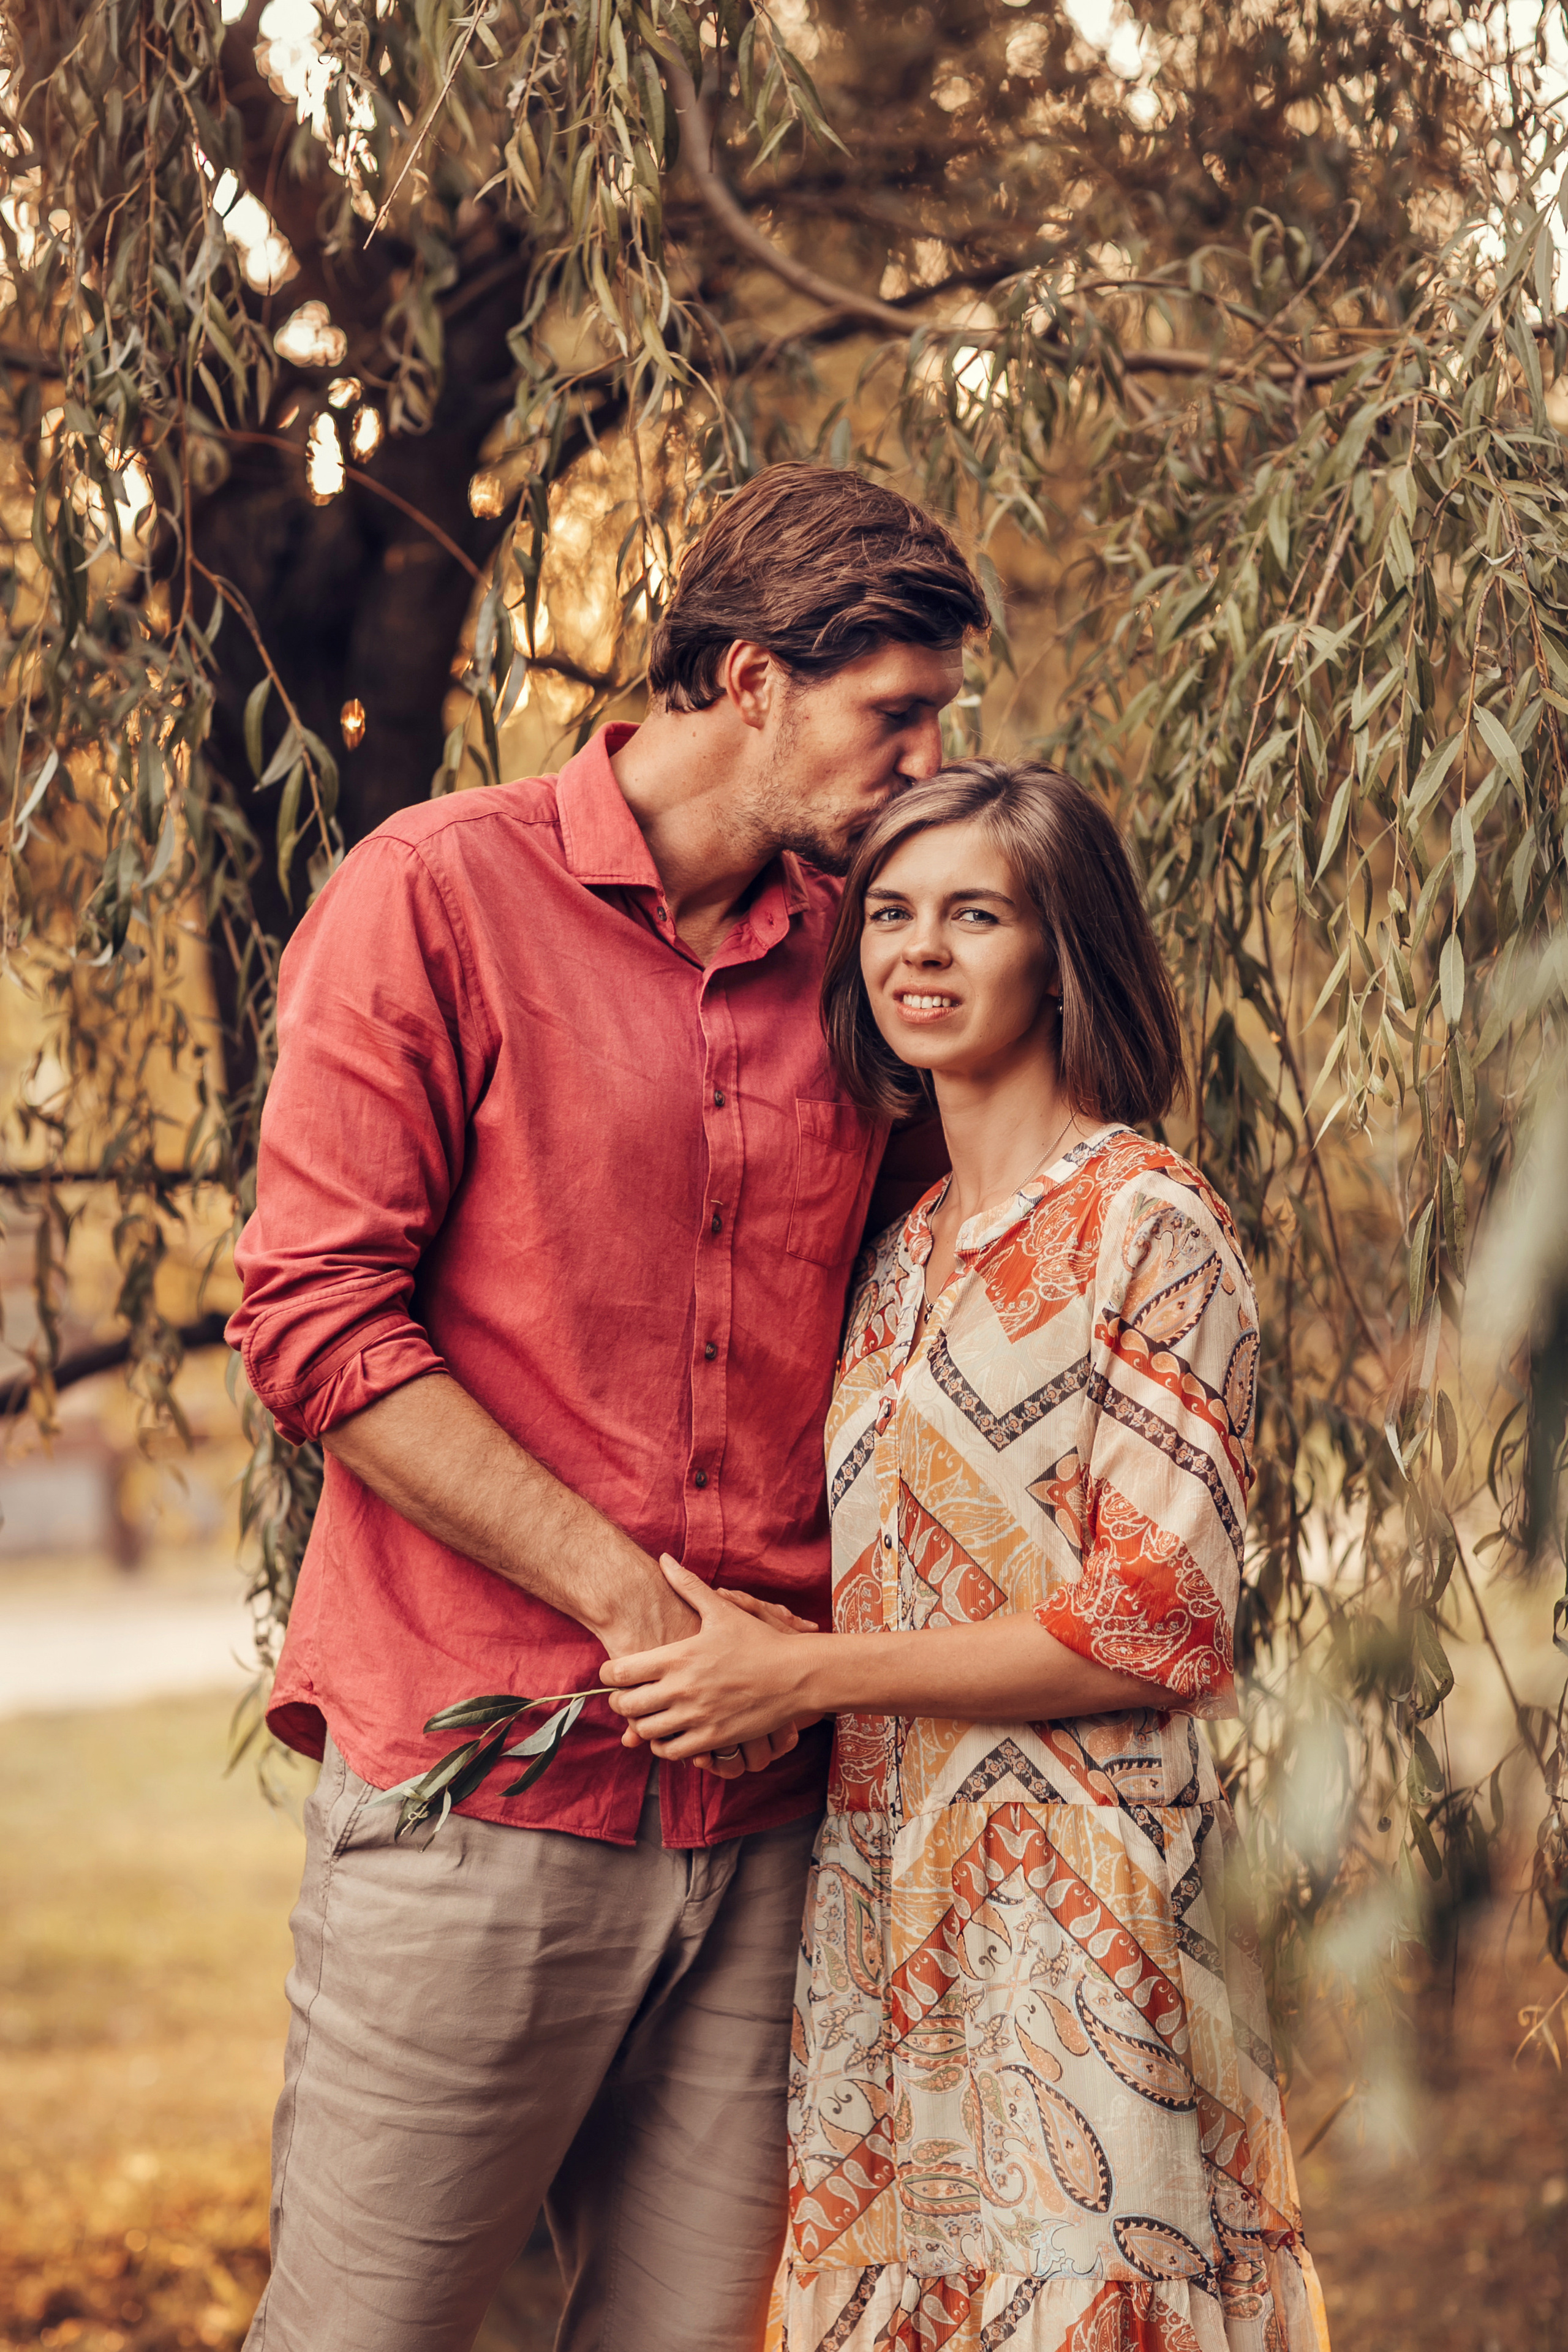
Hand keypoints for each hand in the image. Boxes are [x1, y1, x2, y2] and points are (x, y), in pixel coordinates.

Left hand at [602, 1557, 820, 1765]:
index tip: (613, 1673)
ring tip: (646, 1715)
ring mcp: (697, 1717)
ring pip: (645, 1732)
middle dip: (619, 1702)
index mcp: (678, 1657)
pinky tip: (669, 1733)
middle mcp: (682, 1689)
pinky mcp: (713, 1738)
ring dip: (640, 1724)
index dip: (609, 1675)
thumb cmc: (758, 1640)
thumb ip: (688, 1586)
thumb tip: (665, 1559)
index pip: (619, 1673)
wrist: (796, 1674)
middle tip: (624, 1697)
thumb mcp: (722, 1610)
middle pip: (626, 1705)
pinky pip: (672, 1751)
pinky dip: (664, 1745)